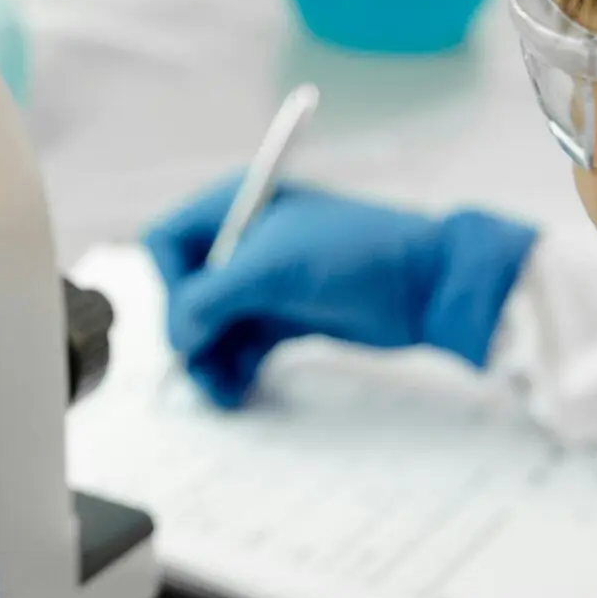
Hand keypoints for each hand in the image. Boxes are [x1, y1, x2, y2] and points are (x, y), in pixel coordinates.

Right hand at [143, 177, 537, 407]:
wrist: (428, 286)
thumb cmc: (354, 256)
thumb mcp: (271, 269)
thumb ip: (210, 299)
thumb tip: (177, 336)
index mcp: (236, 206)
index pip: (168, 242)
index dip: (170, 282)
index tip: (191, 317)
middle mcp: (244, 242)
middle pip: (185, 292)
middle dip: (189, 333)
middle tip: (201, 369)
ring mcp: (265, 282)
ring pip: (211, 325)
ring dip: (208, 359)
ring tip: (222, 391)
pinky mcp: (286, 317)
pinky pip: (241, 345)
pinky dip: (234, 367)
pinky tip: (238, 389)